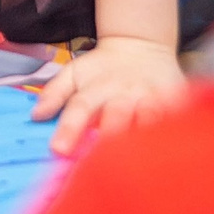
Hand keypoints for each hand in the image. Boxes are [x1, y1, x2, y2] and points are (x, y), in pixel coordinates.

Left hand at [30, 34, 187, 156]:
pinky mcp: (177, 102)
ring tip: (136, 166)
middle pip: (117, 115)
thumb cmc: (102, 70)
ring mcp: (153, 98)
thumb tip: (35, 115)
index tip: (58, 150)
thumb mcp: (74, 73)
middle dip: (109, 138)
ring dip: (143, 140)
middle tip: (99, 165)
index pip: (81, 107)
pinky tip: (170, 156)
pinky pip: (177, 120)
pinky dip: (174, 135)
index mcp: (97, 87)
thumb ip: (55, 93)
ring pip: (149, 120)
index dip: (70, 127)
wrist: (142, 47)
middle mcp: (125, 93)